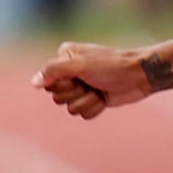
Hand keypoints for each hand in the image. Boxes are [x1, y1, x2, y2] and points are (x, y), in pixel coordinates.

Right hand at [32, 42, 162, 120]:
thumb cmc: (111, 66)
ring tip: (99, 90)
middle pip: (57, 98)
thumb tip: (34, 82)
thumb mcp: (81, 65)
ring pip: (70, 109)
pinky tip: (104, 98)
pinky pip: (82, 114)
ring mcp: (80, 88)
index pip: (48, 82)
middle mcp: (69, 73)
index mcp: (64, 58)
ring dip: (87, 101)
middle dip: (76, 94)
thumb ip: (54, 71)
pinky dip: (95, 108)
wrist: (138, 77)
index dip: (63, 84)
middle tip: (90, 83)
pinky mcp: (91, 100)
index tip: (78, 77)